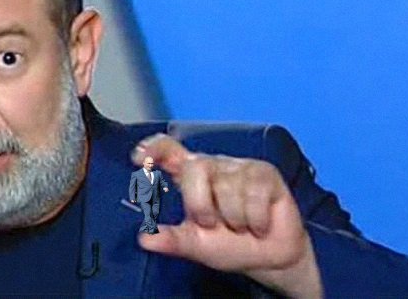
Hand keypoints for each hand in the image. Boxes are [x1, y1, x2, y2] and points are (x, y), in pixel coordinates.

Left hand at [131, 134, 320, 297]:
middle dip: (201, 205)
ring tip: (241, 225)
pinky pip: (254, 194)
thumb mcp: (195, 246)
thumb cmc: (229, 246)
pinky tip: (259, 224)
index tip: (138, 159)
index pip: (168, 150)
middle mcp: (213, 166)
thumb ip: (172, 240)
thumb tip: (144, 238)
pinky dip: (255, 219)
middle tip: (212, 224)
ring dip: (234, 219)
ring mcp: (240, 167)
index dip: (153, 149)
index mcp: (190, 178)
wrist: (269, 258)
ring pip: (227, 187)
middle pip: (195, 167)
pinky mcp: (265, 173)